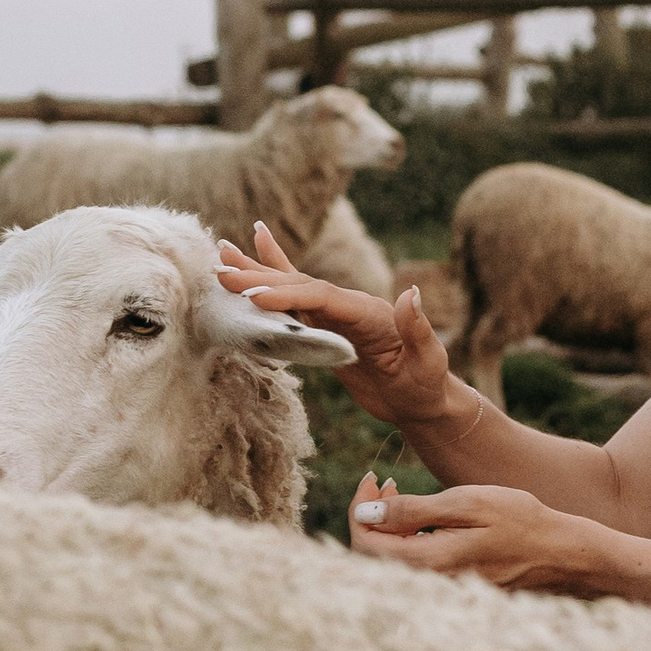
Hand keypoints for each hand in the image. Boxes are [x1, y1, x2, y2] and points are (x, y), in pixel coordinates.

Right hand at [218, 225, 467, 437]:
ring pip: (291, 287)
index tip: (255, 297)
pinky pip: (294, 303)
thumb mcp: (428, 362)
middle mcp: (348, 306)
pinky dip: (273, 282)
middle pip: (299, 285)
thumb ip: (417, 329)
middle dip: (261, 278)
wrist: (422, 400)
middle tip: (222, 270)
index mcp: (369, 311)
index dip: (290, 294)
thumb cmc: (428, 386)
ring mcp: (335, 315)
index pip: (323, 296)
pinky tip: (252, 262)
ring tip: (223, 250)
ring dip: (257, 270)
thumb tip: (410, 293)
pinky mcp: (324, 328)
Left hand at [348, 475, 623, 594]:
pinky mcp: (452, 586)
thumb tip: (365, 515)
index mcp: (428, 562)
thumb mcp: (467, 503)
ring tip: (399, 493)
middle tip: (384, 483)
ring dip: (388, 526)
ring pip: (392, 561)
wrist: (562, 554)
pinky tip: (423, 518)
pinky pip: (414, 566)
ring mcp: (441, 588)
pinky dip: (407, 538)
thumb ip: (413, 510)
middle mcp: (430, 583)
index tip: (373, 479)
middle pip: (373, 556)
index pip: (366, 543)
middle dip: (370, 516)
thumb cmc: (520, 522)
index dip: (359, 507)